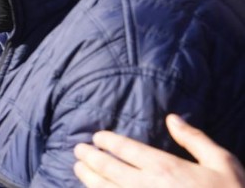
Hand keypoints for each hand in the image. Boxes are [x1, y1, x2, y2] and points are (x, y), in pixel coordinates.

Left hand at [74, 114, 244, 187]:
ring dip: (88, 178)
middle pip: (107, 169)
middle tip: (78, 150)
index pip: (125, 149)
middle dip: (89, 158)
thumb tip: (172, 118)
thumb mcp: (222, 162)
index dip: (107, 141)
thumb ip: (194, 140)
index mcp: (165, 168)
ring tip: (78, 169)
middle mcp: (147, 186)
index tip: (96, 137)